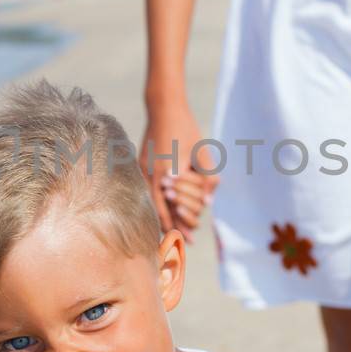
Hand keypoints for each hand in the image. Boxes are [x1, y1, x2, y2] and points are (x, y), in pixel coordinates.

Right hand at [139, 107, 219, 240]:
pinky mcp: (140, 165)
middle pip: (157, 211)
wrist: (163, 107)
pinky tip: (161, 209)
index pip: (170, 210)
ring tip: (170, 232)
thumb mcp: (202, 152)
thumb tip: (209, 201)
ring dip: (160, 218)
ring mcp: (142, 170)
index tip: (190, 240)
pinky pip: (146, 192)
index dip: (179, 227)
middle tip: (181, 244)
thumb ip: (208, 177)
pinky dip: (153, 204)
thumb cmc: (186, 128)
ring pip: (149, 203)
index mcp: (166, 174)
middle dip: (170, 228)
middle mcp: (151, 175)